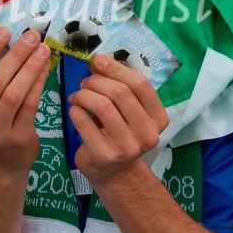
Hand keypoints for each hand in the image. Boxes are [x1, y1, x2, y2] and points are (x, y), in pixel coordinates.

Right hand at [0, 28, 50, 178]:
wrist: (4, 164)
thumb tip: (14, 41)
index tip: (5, 31)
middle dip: (15, 55)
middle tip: (32, 36)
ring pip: (13, 93)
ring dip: (30, 67)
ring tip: (43, 49)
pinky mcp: (19, 137)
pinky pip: (30, 105)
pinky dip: (39, 83)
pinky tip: (46, 68)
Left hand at [68, 54, 168, 183]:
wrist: (114, 172)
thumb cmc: (120, 131)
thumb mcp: (127, 110)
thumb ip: (118, 85)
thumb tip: (98, 60)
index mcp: (158, 117)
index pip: (140, 84)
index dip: (117, 68)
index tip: (98, 60)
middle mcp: (148, 133)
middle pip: (120, 92)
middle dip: (97, 81)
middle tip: (85, 82)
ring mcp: (127, 147)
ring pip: (102, 105)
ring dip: (84, 94)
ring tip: (77, 95)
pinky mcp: (105, 156)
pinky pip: (84, 122)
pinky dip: (75, 110)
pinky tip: (75, 110)